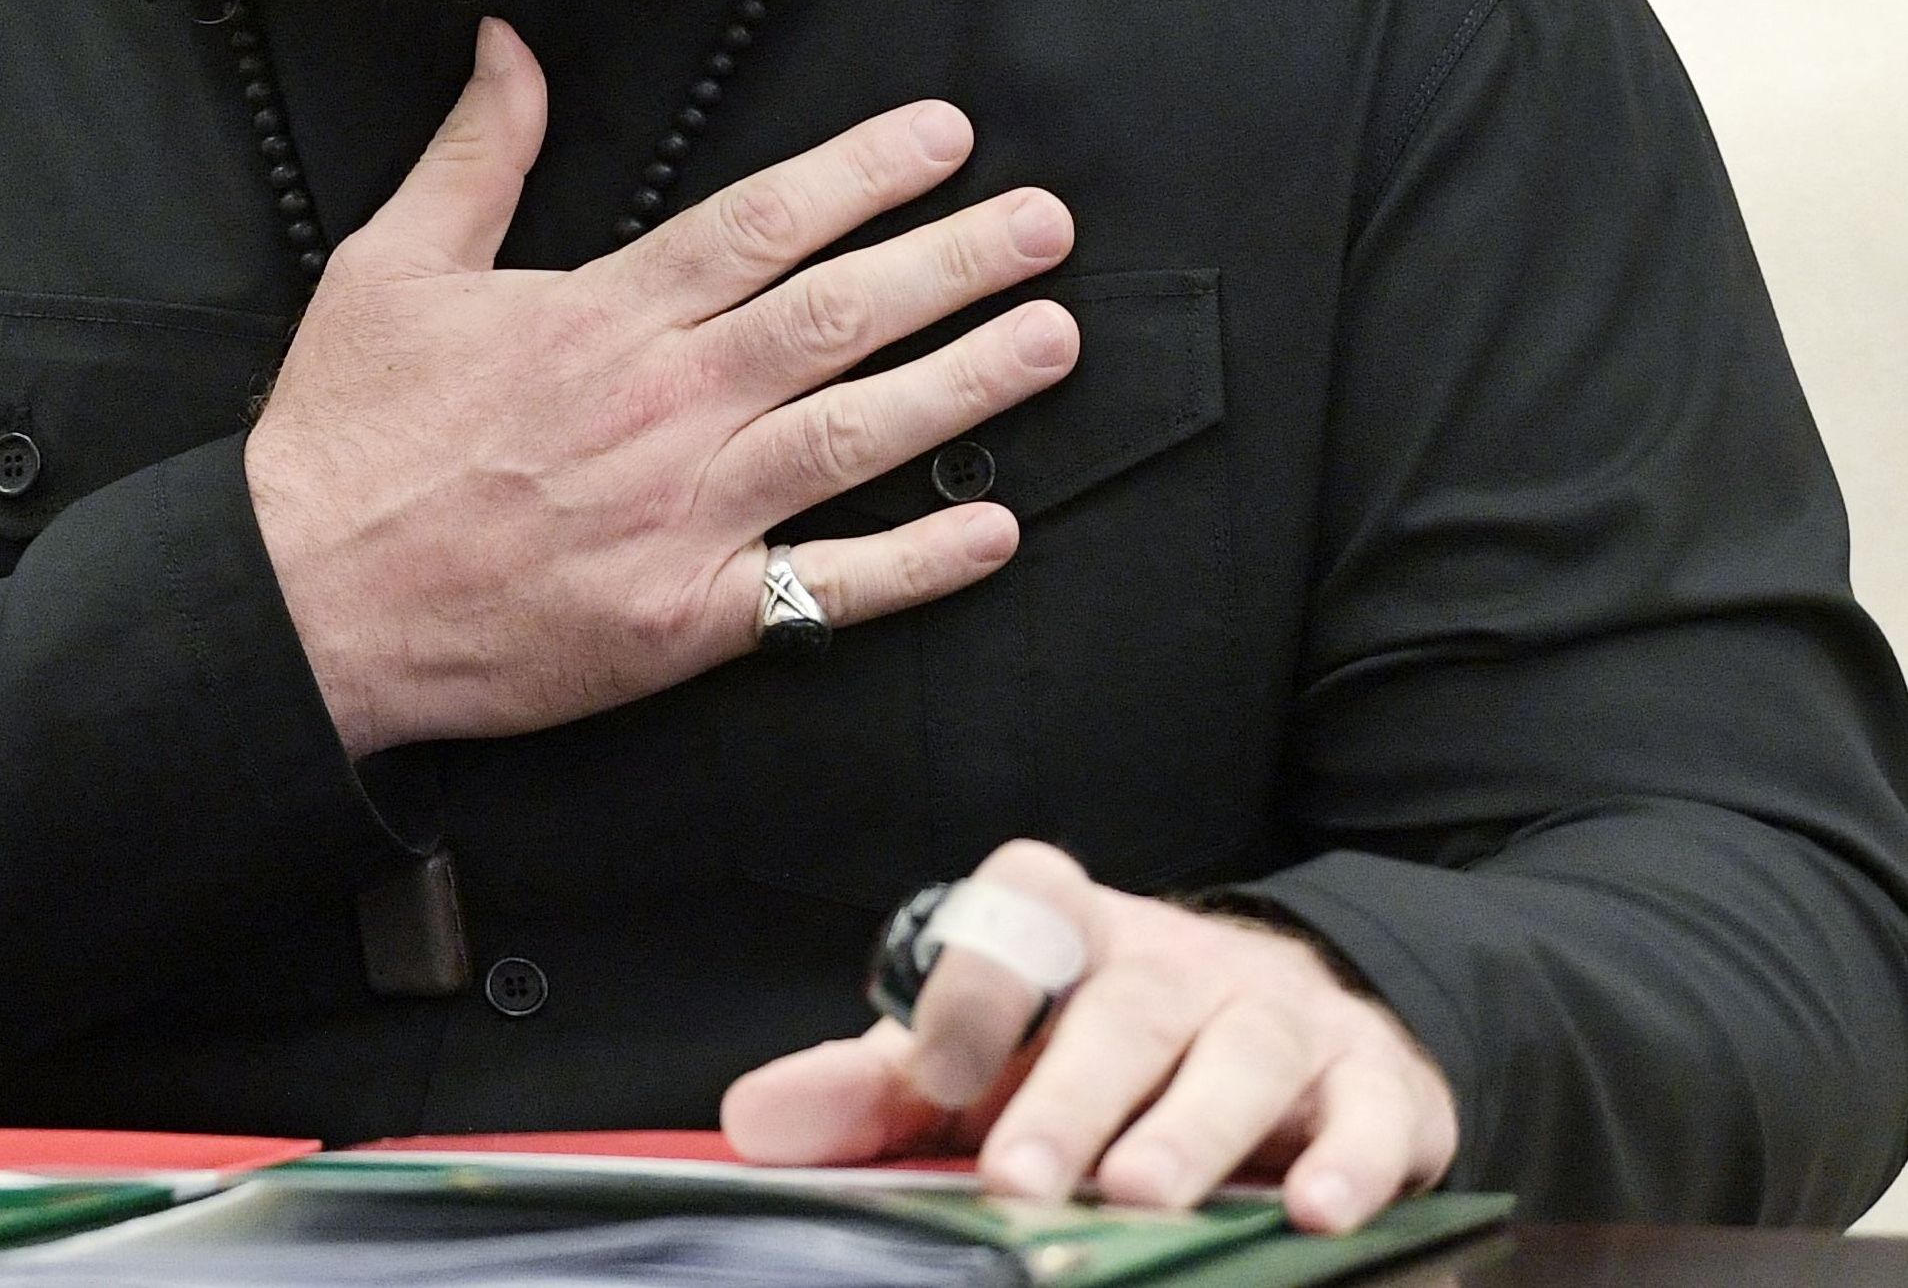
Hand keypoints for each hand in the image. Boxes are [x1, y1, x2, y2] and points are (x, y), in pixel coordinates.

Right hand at [240, 18, 1078, 756]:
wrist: (304, 603)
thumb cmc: (345, 435)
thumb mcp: (389, 265)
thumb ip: (474, 155)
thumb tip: (512, 45)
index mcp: (601, 315)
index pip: (766, 222)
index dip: (868, 172)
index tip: (950, 137)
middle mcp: (662, 405)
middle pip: (840, 316)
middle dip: (956, 262)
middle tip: (1048, 226)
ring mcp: (684, 516)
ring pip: (857, 435)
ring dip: (968, 384)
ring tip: (1054, 337)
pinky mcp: (685, 620)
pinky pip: (828, 589)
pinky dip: (918, 562)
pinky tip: (995, 527)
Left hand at [719, 840, 1459, 1232]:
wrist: (1281, 1032)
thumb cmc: (1091, 1055)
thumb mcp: (981, 1061)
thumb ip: (871, 1092)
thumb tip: (752, 1127)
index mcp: (1070, 934)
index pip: (1018, 915)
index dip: (973, 984)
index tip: (932, 1074)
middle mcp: (1177, 960)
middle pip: (1125, 1008)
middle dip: (1072, 1093)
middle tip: (1024, 1178)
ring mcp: (1281, 1014)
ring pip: (1241, 1055)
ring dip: (1194, 1130)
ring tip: (1145, 1197)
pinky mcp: (1375, 1083)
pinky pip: (1372, 1114)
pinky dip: (1352, 1162)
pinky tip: (1317, 1211)